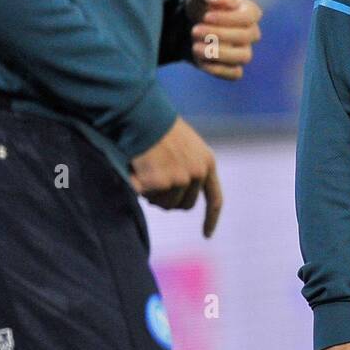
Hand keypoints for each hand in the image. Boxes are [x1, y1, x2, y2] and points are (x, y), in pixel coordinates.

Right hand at [128, 117, 222, 237]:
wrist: (143, 114)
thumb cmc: (160, 126)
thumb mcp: (186, 145)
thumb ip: (189, 168)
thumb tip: (179, 199)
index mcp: (207, 164)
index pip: (215, 199)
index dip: (210, 219)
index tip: (207, 235)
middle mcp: (197, 174)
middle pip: (184, 205)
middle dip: (168, 201)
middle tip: (154, 185)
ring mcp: (178, 179)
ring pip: (164, 204)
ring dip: (152, 196)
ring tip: (145, 171)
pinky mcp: (159, 182)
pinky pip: (145, 197)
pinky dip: (137, 190)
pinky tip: (134, 172)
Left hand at [186, 0, 262, 80]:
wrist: (188, 25)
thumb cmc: (201, 5)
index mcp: (249, 12)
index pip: (249, 17)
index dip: (228, 18)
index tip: (206, 16)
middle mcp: (251, 33)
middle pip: (245, 36)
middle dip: (218, 34)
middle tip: (195, 30)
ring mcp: (244, 51)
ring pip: (243, 57)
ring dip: (218, 53)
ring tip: (195, 47)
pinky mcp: (234, 68)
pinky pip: (234, 74)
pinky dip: (218, 69)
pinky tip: (200, 60)